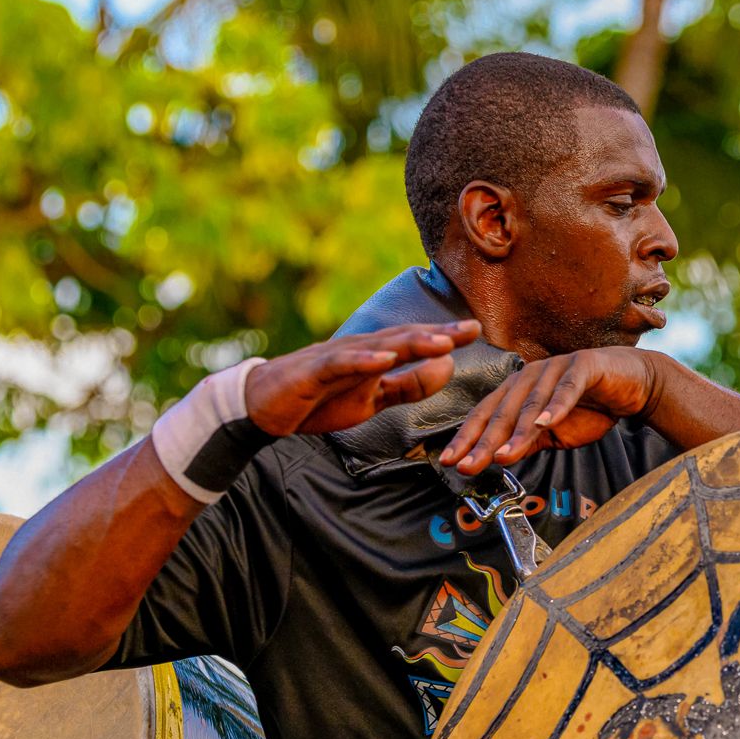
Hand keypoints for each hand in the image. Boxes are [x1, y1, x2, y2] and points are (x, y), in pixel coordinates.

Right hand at [244, 322, 477, 436]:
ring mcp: (336, 358)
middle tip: (470, 330)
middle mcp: (359, 349)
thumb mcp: (372, 398)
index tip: (477, 331)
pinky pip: (342, 364)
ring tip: (440, 341)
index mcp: (374, 356)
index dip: (446, 337)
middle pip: (403, 337)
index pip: (416, 342)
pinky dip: (363, 361)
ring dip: (410, 342)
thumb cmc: (317, 399)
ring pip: (378, 346)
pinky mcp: (314, 372)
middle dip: (437, 334)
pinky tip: (384, 359)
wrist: (263, 408)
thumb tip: (447, 370)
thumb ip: (408, 386)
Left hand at [439, 347, 662, 473]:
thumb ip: (527, 441)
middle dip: (484, 441)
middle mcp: (531, 376)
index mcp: (518, 389)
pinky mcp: (583, 366)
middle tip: (469, 465)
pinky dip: (556, 406)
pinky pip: (567, 389)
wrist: (634, 384)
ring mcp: (556, 368)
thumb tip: (496, 458)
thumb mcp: (553, 432)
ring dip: (516, 431)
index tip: (451, 462)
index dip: (468, 438)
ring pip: (531, 403)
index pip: (486, 415)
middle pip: (502, 411)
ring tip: (504, 454)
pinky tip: (546, 423)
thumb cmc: (592, 407)